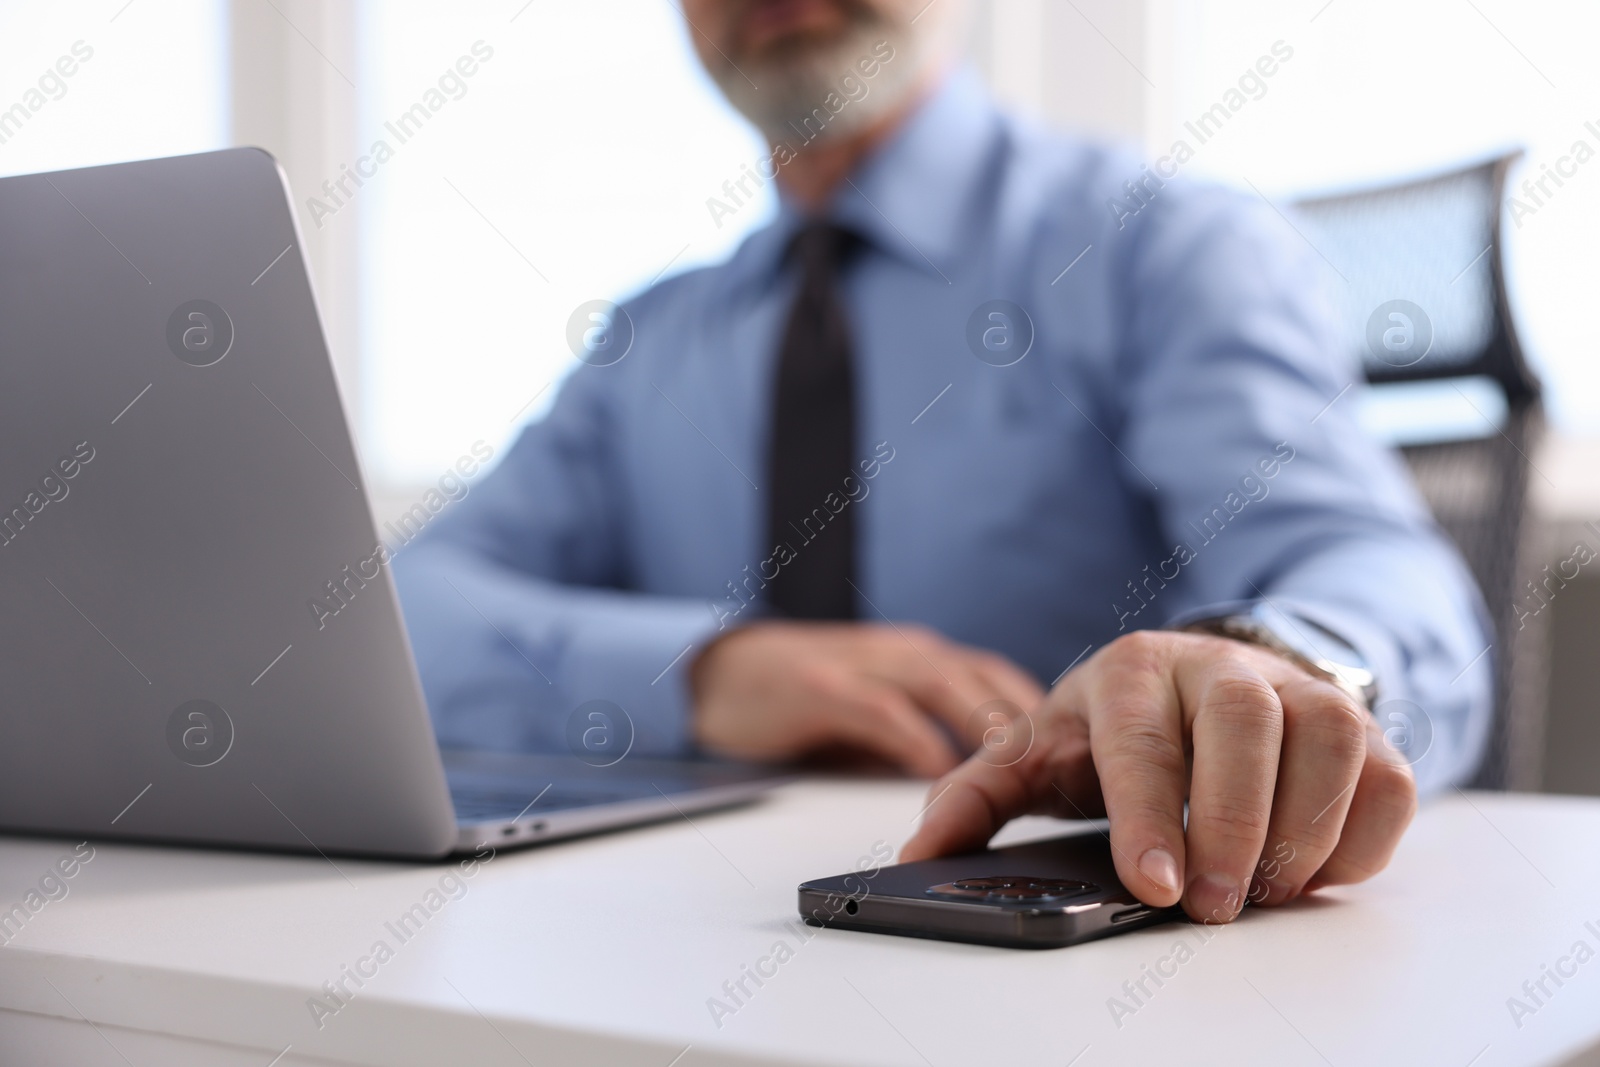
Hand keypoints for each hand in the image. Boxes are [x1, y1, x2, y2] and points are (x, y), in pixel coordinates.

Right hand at [690, 621, 1045, 776]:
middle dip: (1031, 723)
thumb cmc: (805, 698)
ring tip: (1024, 770)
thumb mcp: (881, 713)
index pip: (1000, 681)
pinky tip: (937, 769)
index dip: (1045, 715)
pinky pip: (880, 709)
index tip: (1084, 757)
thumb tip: (983, 788)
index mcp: (924, 660)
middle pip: (984, 681)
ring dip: (984, 726)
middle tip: (1073, 768)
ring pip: (943, 687)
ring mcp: (863, 665)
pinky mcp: (821, 685)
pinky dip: (914, 737)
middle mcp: (904, 654)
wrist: (721, 673)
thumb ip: (930, 735)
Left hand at [899, 630, 1417, 922]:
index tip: (1154, 884)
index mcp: (1130, 669)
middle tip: (1211, 905)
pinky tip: (1314, 872)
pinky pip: (1388, 774)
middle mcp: (1217, 665)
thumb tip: (919, 851)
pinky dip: (1363, 835)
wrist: (1201, 675)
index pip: (1142, 737)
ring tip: (1263, 892)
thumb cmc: (1115, 728)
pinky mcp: (1360, 722)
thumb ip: (977, 796)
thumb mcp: (1041, 750)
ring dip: (1303, 829)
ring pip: (1327, 739)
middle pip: (1243, 724)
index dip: (1149, 813)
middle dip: (1232, 823)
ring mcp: (1296, 687)